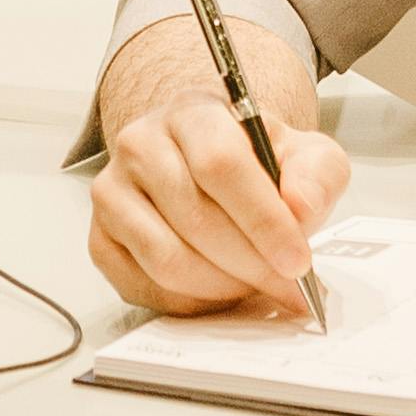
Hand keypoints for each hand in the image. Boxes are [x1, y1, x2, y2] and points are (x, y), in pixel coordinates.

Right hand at [88, 22, 352, 318]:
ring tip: (254, 285)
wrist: (208, 166)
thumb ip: (316, 176)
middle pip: (195, 220)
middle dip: (251, 265)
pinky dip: (190, 302)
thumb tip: (301, 209)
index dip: (263, 220)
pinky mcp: (100, 238)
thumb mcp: (303, 155)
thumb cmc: (255, 163)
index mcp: (191, 113)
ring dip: (222, 286)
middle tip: (288, 287)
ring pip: (167, 259)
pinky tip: (218, 289)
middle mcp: (139, 145)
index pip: (220, 165)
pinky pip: (144, 286)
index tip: (298, 261)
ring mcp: (111, 193)